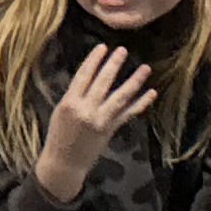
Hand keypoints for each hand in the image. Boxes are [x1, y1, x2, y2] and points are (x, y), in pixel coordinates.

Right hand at [34, 43, 159, 201]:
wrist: (64, 163)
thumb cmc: (59, 135)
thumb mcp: (61, 111)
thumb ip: (76, 95)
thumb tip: (92, 77)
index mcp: (70, 103)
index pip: (83, 75)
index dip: (94, 60)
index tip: (103, 47)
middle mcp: (86, 110)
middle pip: (103, 83)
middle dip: (114, 65)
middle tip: (123, 50)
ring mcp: (101, 120)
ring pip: (120, 97)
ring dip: (134, 81)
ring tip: (145, 68)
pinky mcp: (111, 130)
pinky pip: (128, 114)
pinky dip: (141, 103)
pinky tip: (151, 92)